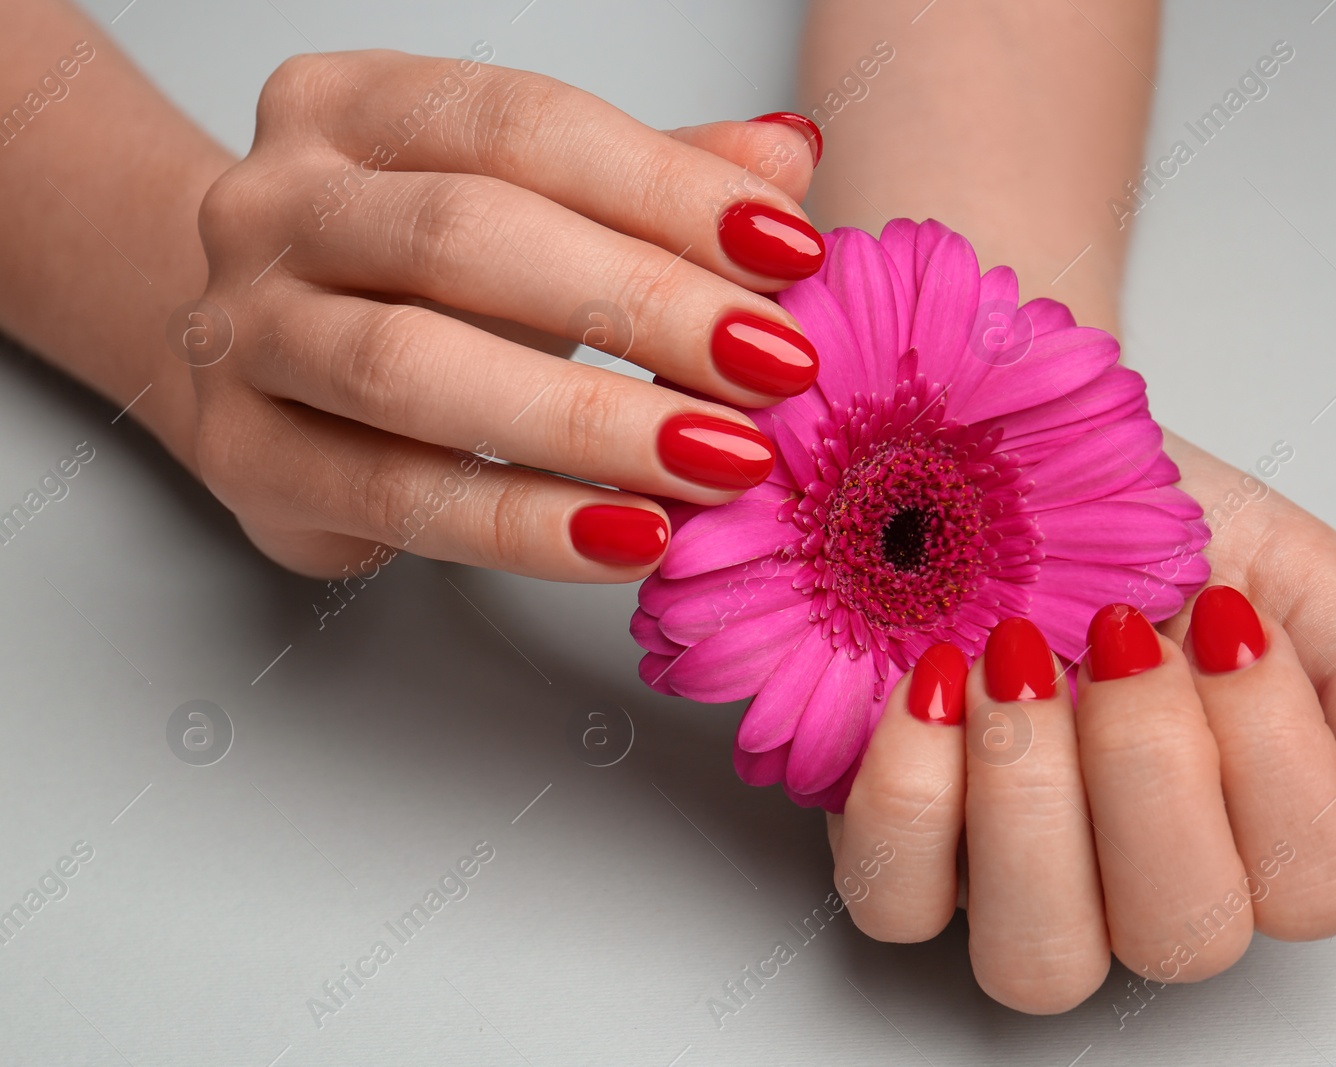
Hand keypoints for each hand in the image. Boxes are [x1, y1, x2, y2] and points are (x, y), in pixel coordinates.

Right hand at [188, 49, 825, 579]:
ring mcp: (243, 332)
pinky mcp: (245, 458)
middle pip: (466, 238)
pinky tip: (630, 536)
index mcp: (352, 105)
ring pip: (414, 372)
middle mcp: (276, 203)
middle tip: (772, 366)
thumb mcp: (531, 207)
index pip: (525, 126)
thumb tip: (787, 159)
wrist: (245, 354)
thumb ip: (650, 184)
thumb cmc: (408, 274)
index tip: (789, 251)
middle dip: (642, 304)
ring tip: (720, 461)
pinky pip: (397, 498)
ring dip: (590, 422)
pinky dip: (525, 525)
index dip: (665, 189)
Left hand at [825, 433, 1335, 1013]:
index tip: (1230, 619)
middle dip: (1155, 770)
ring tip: (1015, 656)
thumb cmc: (1145, 510)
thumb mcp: (1284, 565)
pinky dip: (912, 793)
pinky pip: (895, 898)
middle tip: (1123, 634)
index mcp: (1250, 821)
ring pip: (1040, 959)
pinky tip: (933, 681)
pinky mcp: (900, 846)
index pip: (1315, 886)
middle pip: (1183, 936)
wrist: (1006, 441)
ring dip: (1034, 799)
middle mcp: (1135, 875)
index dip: (1282, 759)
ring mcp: (1009, 875)